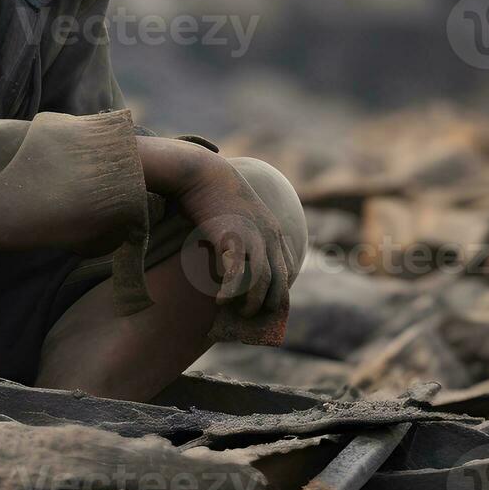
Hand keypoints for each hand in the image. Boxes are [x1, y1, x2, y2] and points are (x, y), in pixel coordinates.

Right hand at [172, 157, 292, 318]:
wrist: (202, 174)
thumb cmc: (213, 195)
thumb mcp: (237, 215)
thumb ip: (243, 235)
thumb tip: (234, 258)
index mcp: (273, 231)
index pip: (286, 269)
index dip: (277, 290)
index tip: (263, 303)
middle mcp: (269, 237)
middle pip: (280, 282)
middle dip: (267, 304)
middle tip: (249, 315)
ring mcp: (253, 238)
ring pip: (262, 283)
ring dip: (249, 303)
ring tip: (235, 311)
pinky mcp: (233, 239)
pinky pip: (239, 275)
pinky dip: (231, 292)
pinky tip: (219, 300)